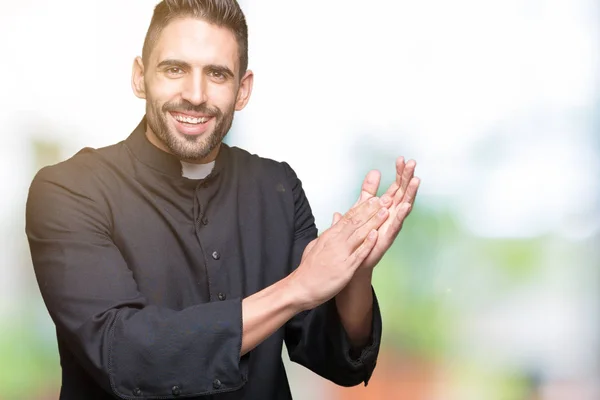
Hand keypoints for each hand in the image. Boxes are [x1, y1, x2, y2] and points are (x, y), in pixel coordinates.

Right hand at [289, 195, 391, 310]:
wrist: (301, 287)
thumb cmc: (309, 269)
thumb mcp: (316, 244)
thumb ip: (329, 231)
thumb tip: (336, 218)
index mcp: (329, 235)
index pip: (348, 217)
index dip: (362, 207)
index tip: (374, 199)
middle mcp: (335, 241)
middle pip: (356, 222)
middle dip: (371, 210)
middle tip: (385, 200)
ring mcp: (341, 254)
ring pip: (359, 234)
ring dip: (373, 222)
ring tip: (385, 212)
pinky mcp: (345, 268)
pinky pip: (358, 254)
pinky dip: (368, 244)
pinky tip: (376, 235)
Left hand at [332, 157, 419, 269]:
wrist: (354, 259)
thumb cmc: (360, 234)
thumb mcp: (363, 206)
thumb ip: (369, 190)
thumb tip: (375, 171)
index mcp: (387, 206)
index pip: (396, 186)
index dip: (400, 173)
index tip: (402, 159)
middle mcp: (392, 214)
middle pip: (403, 193)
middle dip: (408, 178)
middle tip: (412, 163)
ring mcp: (391, 225)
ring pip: (403, 206)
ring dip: (411, 193)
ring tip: (416, 180)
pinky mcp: (387, 237)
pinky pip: (396, 225)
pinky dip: (401, 215)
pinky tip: (406, 205)